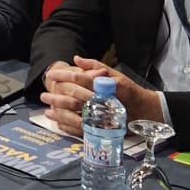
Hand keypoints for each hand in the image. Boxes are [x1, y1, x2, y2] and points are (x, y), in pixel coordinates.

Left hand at [38, 56, 161, 136]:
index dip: (64, 76)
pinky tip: (58, 124)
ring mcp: (102, 118)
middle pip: (75, 99)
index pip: (81, 79)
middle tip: (43, 94)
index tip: (51, 75)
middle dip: (57, 97)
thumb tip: (76, 59)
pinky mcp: (102, 130)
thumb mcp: (116, 75)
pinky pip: (82, 130)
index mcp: (105, 86)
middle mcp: (103, 102)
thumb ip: (95, 66)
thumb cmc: (129, 92)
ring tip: (47, 111)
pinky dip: (68, 128)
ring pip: (75, 117)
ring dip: (59, 114)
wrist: (146, 112)